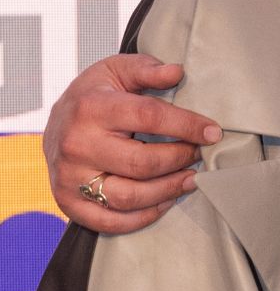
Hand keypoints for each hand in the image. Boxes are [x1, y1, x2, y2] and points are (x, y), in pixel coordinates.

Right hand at [43, 53, 221, 234]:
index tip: (213, 132)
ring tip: (190, 180)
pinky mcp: (69, 203)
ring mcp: (71, 177)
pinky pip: (112, 221)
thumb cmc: (93, 97)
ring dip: (168, 191)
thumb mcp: (115, 71)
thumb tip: (177, 71)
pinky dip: (144, 216)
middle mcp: (78, 145)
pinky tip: (164, 201)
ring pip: (130, 197)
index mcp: (91, 108)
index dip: (187, 125)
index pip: (149, 117)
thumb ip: (147, 69)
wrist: (55, 125)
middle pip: (143, 163)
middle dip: (180, 160)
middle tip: (199, 156)